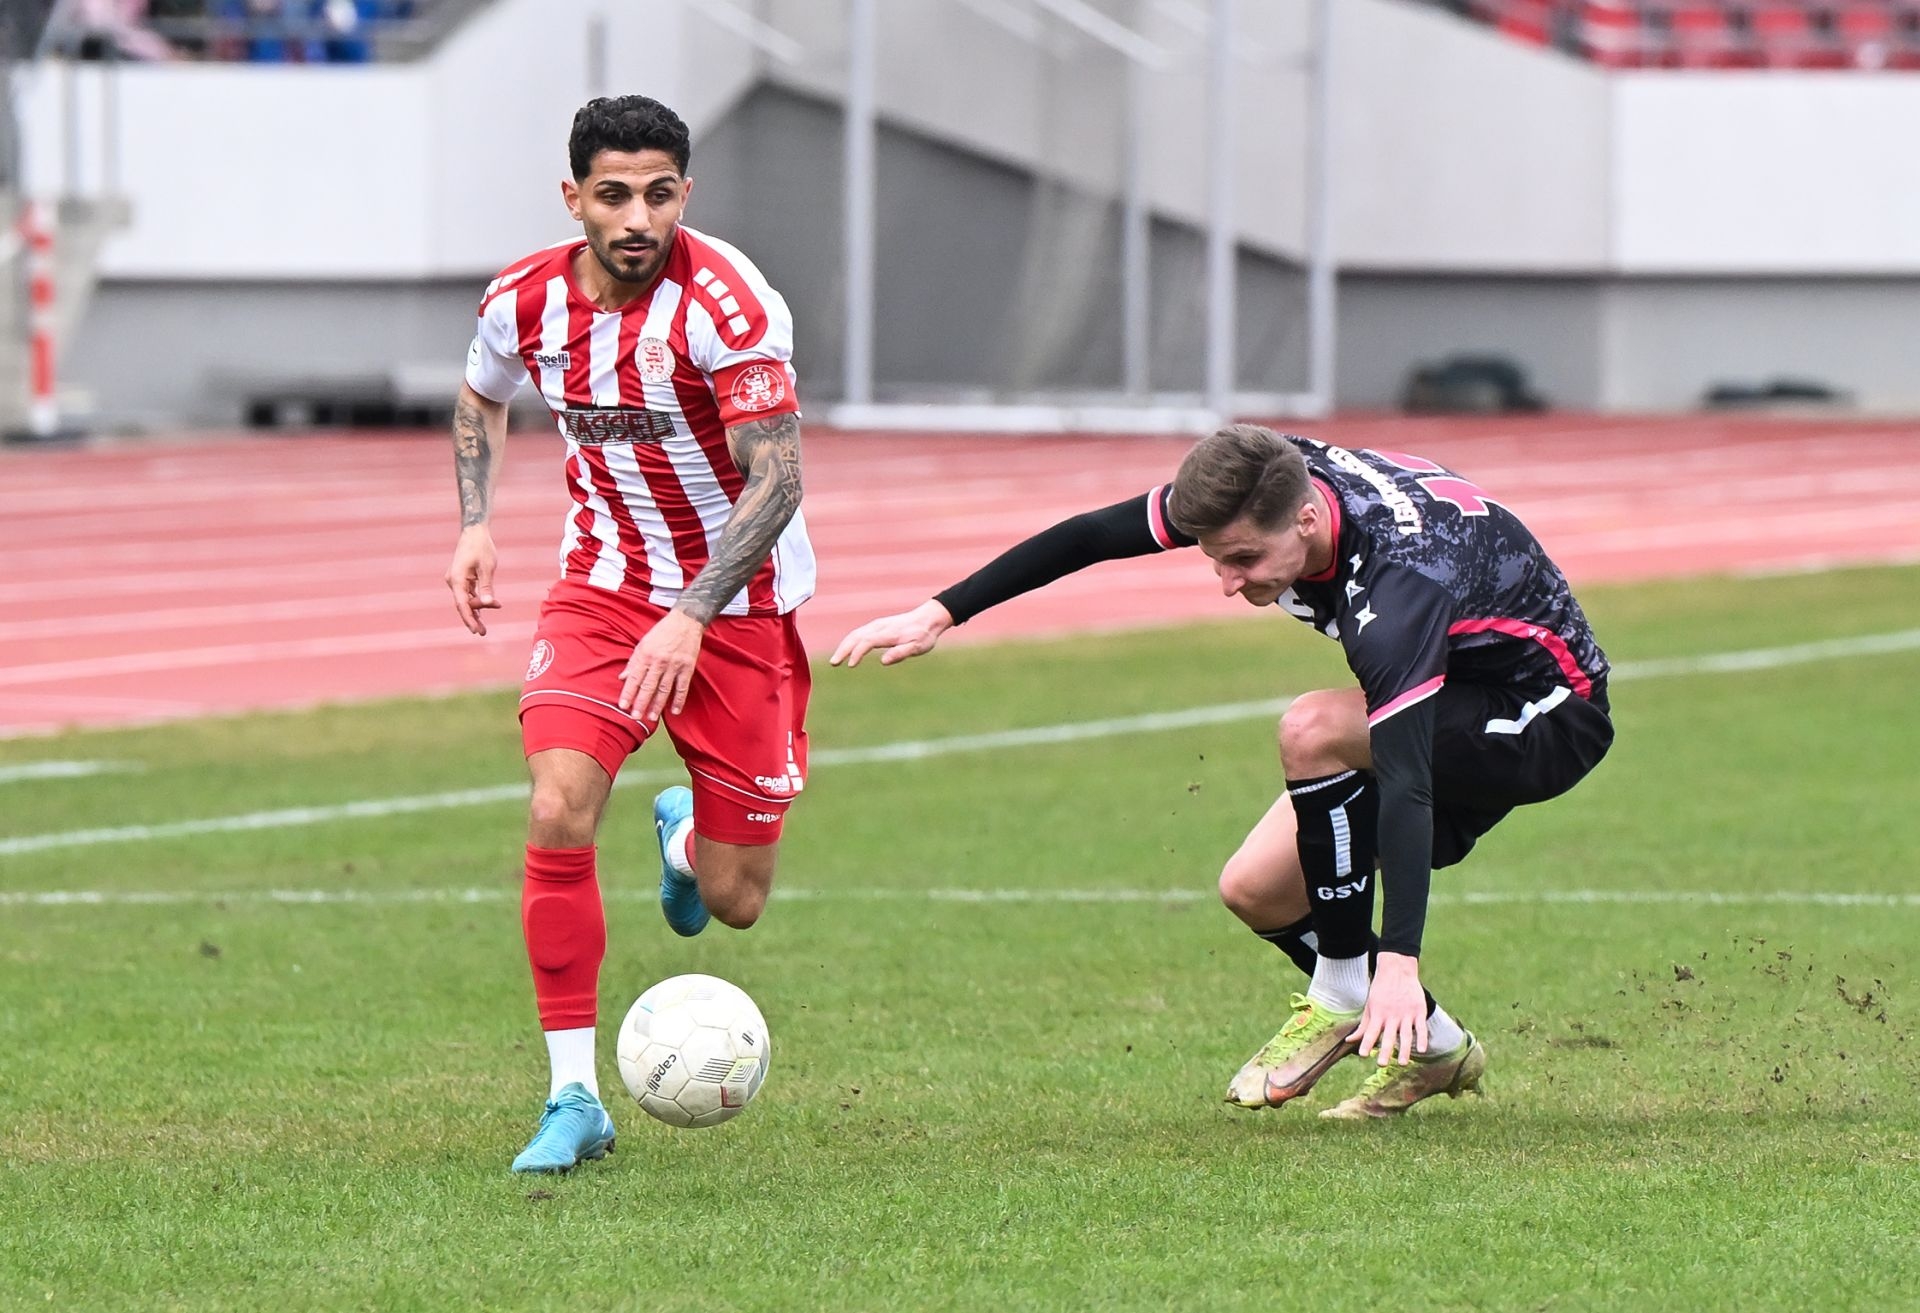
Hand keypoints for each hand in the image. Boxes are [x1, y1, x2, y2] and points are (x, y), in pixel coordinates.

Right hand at [445, 525, 499, 635]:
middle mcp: (453, 581)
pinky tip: (486, 609)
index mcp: (457, 579)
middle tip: (483, 633)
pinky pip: (467, 594)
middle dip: (473, 619)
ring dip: (476, 611)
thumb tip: (489, 604)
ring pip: (465, 600)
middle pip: (463, 605)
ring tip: (483, 627)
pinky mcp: (461, 578)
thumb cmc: (482, 547)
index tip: (476, 631)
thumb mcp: (487, 567)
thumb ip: (487, 587)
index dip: (469, 619)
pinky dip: (476, 601)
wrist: (474, 532)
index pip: (462, 605)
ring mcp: (456, 580)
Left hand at [620, 608, 705, 722]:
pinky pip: (682, 687)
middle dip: (641, 702)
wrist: (685, 622)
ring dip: (657, 705)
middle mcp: (659, 661)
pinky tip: (674, 711)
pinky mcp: (687, 667)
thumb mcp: (643, 644)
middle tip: (635, 717)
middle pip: (648, 686)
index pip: (634, 678)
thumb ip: (633, 662)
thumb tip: (622, 677)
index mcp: (646, 655)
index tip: (623, 706)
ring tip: (651, 717)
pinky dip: (679, 700)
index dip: (628, 693)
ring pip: (664, 689)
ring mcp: (674, 665)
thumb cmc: (662, 632)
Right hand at [830, 600, 954, 667]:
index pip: (867, 642)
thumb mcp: (918, 647)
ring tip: (836, 660)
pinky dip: (849, 641)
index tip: (850, 665)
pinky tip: (845, 650)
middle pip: (856, 636)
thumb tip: (883, 661)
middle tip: (834, 663)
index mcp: (889, 633)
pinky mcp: (877, 626)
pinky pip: (859, 633)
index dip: (857, 653)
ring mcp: (877, 625)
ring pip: (855, 634)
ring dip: (844, 646)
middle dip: (843, 649)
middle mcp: (880, 627)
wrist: (929, 618)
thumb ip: (900, 653)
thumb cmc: (924, 635)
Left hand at [1351, 951, 1428, 1065]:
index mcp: (1378, 1014)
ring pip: (1406, 1034)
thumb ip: (1363, 1026)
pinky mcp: (1419, 1010)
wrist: (1398, 969)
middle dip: (1385, 1051)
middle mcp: (1392, 1015)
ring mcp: (1407, 1013)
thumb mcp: (1369, 1006)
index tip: (1362, 1055)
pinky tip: (1422, 1050)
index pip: (1371, 1032)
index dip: (1366, 1043)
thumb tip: (1349, 1041)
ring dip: (1404, 1049)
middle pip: (1388, 1036)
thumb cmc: (1381, 990)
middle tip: (1381, 1064)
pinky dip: (1422, 1038)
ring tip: (1402, 1063)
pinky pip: (1421, 1027)